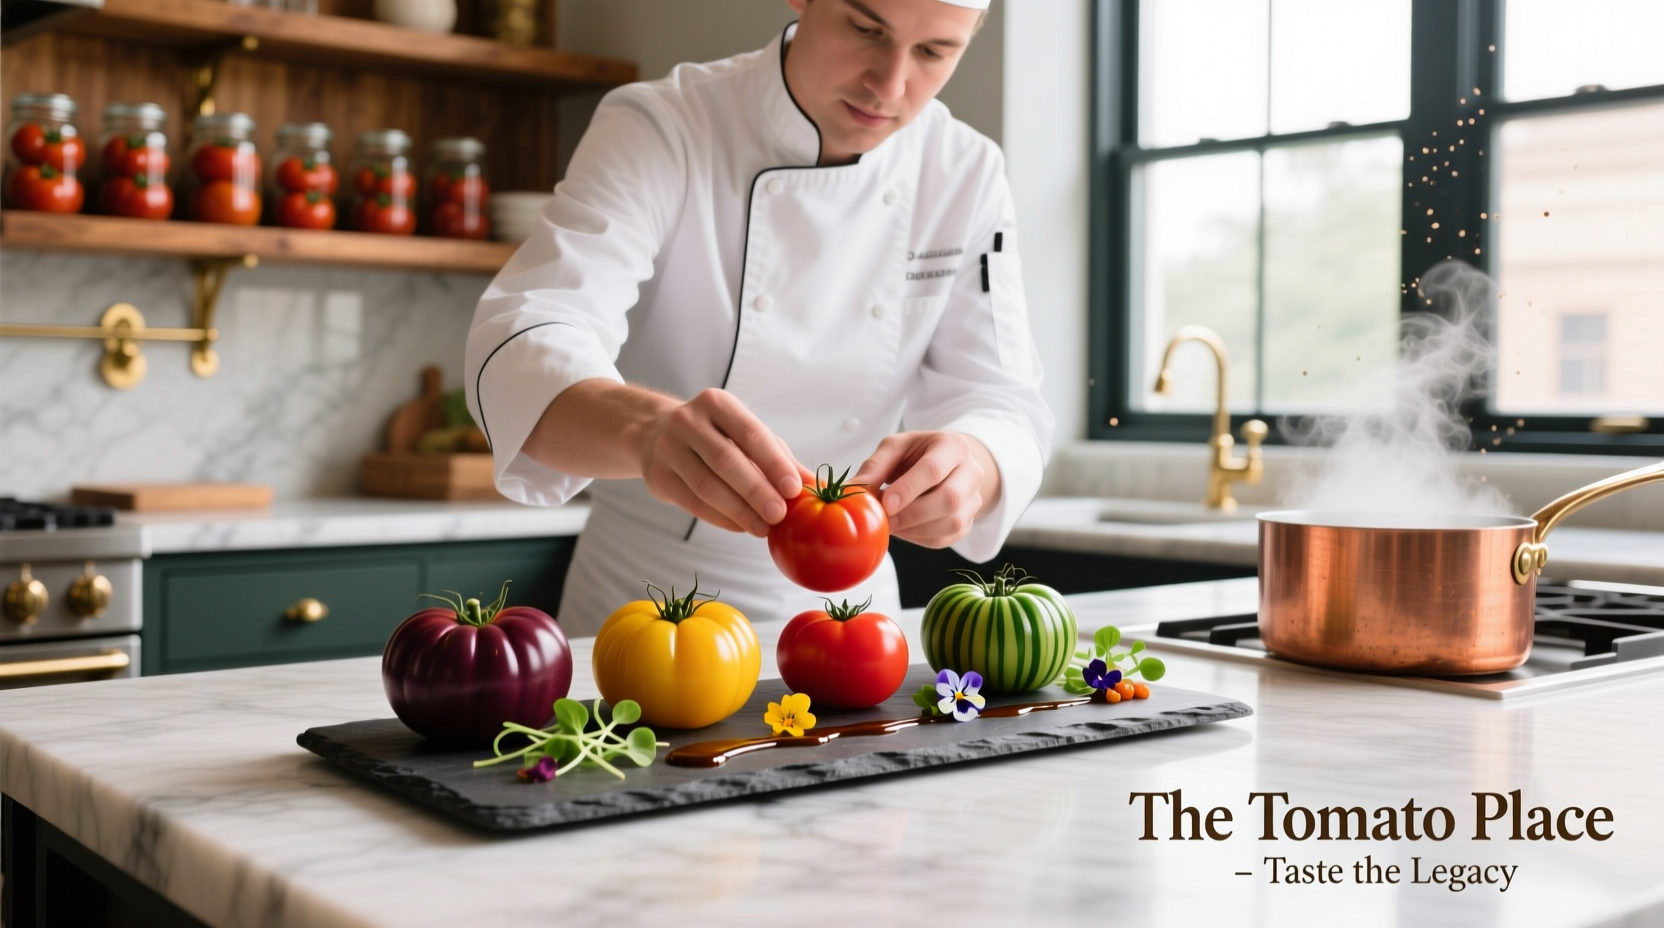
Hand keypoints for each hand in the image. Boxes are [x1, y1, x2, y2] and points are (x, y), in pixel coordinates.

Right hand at [639, 388, 805, 535]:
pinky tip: (740, 526)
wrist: (656, 434)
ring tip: (763, 527)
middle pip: (727, 461)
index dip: (773, 463)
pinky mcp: (658, 475)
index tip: (793, 489)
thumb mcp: (746, 435)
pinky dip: (720, 518)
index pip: (750, 433)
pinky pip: (692, 502)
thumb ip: (779, 457)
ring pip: (707, 485)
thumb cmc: (715, 435)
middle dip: (756, 491)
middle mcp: (688, 420)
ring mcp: (668, 447)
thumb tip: (813, 485)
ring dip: (739, 511)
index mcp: (716, 403)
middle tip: (779, 515)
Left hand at [852, 431, 1000, 547]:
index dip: (909, 489)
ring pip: (952, 523)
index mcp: (954, 446)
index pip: (934, 469)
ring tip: (891, 525)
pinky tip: (904, 530)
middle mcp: (972, 472)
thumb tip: (852, 490)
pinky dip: (921, 538)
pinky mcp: (969, 522)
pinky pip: (946, 538)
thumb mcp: (896, 448)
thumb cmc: (918, 454)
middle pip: (949, 499)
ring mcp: (974, 499)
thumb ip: (875, 466)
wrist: (947, 464)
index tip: (886, 504)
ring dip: (916, 529)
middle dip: (913, 514)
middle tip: (885, 521)